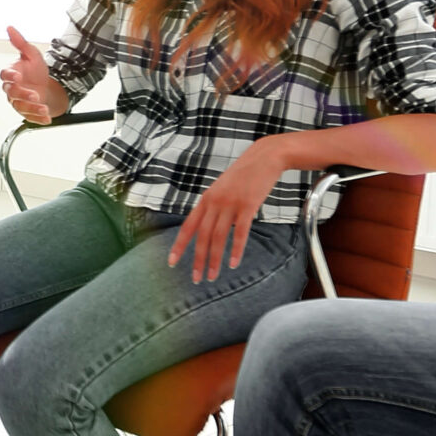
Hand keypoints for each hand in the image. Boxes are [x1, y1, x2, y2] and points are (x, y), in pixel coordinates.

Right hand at [1, 27, 66, 123]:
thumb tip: (10, 28)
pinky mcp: (27, 112)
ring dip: (32, 108)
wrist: (47, 86)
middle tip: (34, 94)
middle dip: (23, 95)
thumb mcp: (32, 54)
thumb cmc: (36, 71)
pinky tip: (47, 117)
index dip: (10, 76)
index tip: (18, 76)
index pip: (5, 75)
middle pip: (12, 93)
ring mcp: (18, 102)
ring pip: (21, 107)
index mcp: (11, 74)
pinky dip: (38, 119)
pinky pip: (30, 117)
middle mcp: (12, 89)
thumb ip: (20, 42)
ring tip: (44, 108)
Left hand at [168, 138, 289, 284]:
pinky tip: (234, 264)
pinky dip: (236, 249)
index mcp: (205, 199)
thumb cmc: (244, 176)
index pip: (188, 226)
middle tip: (196, 278)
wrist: (263, 157)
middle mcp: (214, 202)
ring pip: (218, 237)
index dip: (179, 246)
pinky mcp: (247, 205)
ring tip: (212, 275)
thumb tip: (210, 228)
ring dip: (215, 259)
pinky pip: (240, 231)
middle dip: (197, 259)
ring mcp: (230, 203)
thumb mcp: (222, 189)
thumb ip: (214, 208)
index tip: (171, 263)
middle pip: (202, 236)